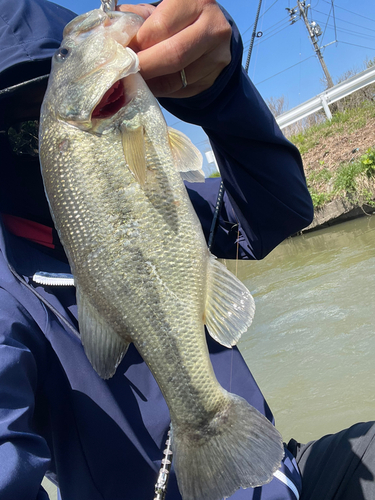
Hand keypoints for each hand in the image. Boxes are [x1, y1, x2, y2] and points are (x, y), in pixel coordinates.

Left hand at [117, 0, 231, 97]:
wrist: (211, 36)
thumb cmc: (177, 21)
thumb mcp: (160, 12)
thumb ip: (137, 19)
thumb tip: (110, 32)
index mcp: (196, 0)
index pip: (161, 26)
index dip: (138, 43)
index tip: (121, 52)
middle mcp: (213, 26)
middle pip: (174, 54)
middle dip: (145, 66)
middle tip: (125, 73)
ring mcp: (217, 55)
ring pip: (177, 78)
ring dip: (151, 82)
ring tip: (135, 79)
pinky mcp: (214, 78)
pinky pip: (181, 90)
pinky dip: (162, 90)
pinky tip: (152, 85)